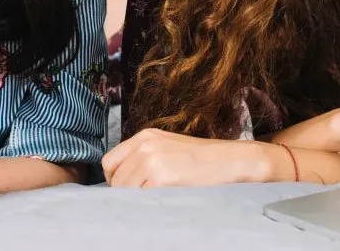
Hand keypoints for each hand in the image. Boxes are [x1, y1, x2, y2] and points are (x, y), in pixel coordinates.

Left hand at [103, 129, 270, 187]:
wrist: (229, 160)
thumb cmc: (203, 159)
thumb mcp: (168, 148)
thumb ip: (145, 156)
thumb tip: (125, 179)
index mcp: (144, 136)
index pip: (109, 162)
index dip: (115, 179)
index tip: (126, 189)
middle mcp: (144, 145)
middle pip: (115, 179)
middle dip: (124, 192)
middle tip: (142, 199)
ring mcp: (151, 159)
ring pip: (125, 190)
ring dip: (135, 199)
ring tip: (155, 200)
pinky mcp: (160, 175)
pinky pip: (140, 197)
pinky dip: (146, 203)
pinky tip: (161, 202)